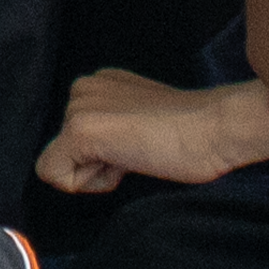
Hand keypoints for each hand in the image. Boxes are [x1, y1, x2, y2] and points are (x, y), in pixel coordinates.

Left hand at [37, 69, 268, 195]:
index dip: (106, 157)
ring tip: (137, 153)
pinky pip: (54, 174)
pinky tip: (123, 162)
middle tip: (140, 151)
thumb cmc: (191, 135)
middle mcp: (83, 88)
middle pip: (65, 153)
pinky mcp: (80, 130)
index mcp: (100, 84)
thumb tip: (102, 155)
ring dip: (98, 173)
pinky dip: (87, 183)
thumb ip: (115, 131)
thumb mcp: (140, 123)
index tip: (140, 145)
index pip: (76, 139)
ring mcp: (79, 108)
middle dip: (99, 165)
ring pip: (60, 165)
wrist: (213, 128)